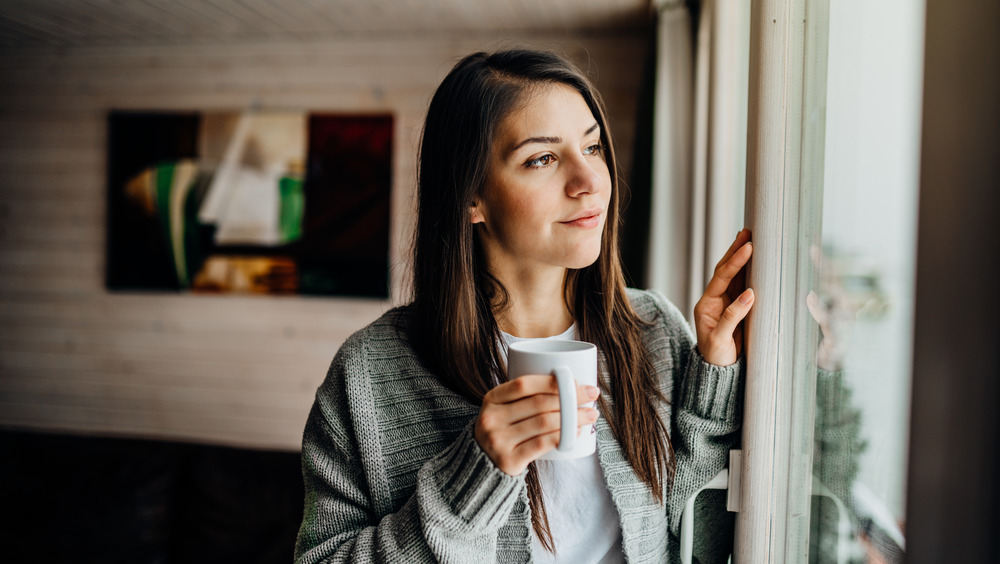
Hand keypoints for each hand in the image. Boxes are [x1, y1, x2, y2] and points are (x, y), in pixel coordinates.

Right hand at [474, 376, 599, 475]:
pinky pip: (542, 444)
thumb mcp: (503, 409)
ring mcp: (498, 440)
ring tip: (590, 415)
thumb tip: (570, 384)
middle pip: (539, 403)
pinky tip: (576, 433)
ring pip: (544, 423)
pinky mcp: (508, 460)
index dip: (552, 381)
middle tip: (592, 396)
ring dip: (573, 418)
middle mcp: (492, 418)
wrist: (482, 464)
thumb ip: (524, 397)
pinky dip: (563, 437)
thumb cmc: (504, 430)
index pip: (524, 384)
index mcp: (491, 399)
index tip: (576, 381)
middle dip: (571, 398)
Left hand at [693, 228, 754, 365]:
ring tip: (749, 238)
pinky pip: (741, 285)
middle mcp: (714, 300)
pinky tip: (754, 260)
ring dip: (741, 257)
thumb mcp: (721, 340)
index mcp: (706, 306)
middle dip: (735, 251)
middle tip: (747, 232)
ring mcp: (724, 303)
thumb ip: (733, 317)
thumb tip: (750, 294)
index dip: (735, 262)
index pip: (721, 278)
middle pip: (724, 270)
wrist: (719, 372)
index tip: (748, 249)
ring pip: (733, 275)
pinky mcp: (735, 308)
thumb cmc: (717, 357)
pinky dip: (748, 271)